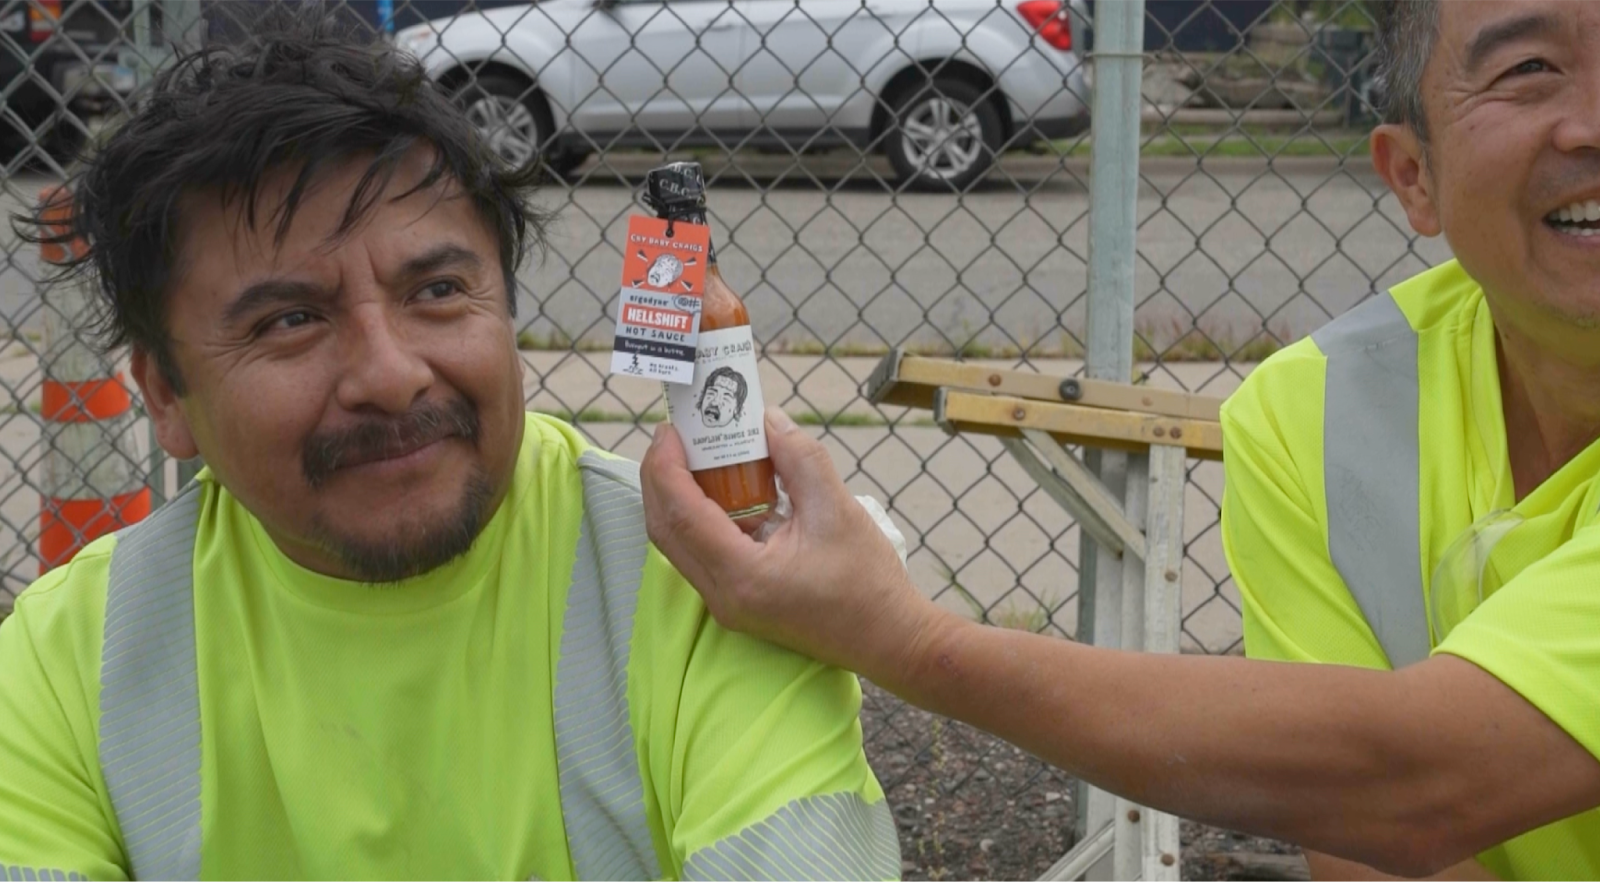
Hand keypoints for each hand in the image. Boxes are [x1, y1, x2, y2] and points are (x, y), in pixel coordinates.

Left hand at [641, 408, 951, 680]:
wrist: (887, 638)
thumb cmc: (867, 582)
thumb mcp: (837, 509)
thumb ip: (800, 458)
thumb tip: (768, 420)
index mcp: (742, 575)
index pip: (682, 514)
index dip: (667, 466)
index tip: (671, 428)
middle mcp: (722, 595)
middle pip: (665, 530)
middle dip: (661, 477)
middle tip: (676, 434)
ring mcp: (726, 603)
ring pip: (678, 543)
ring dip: (678, 497)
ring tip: (695, 454)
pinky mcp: (736, 602)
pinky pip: (700, 554)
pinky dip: (699, 517)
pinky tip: (722, 488)